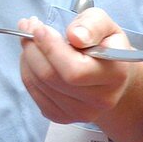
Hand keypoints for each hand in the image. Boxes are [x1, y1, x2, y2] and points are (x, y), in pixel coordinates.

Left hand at [18, 8, 135, 125]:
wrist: (109, 74)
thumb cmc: (105, 45)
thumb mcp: (105, 24)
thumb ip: (92, 25)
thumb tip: (75, 36)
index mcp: (115, 74)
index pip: (74, 70)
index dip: (50, 48)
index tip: (39, 27)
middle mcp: (100, 100)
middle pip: (51, 77)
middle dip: (33, 48)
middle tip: (29, 26)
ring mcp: (81, 113)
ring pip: (38, 83)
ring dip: (27, 57)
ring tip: (31, 39)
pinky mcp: (62, 117)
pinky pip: (34, 93)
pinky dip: (27, 71)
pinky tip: (34, 57)